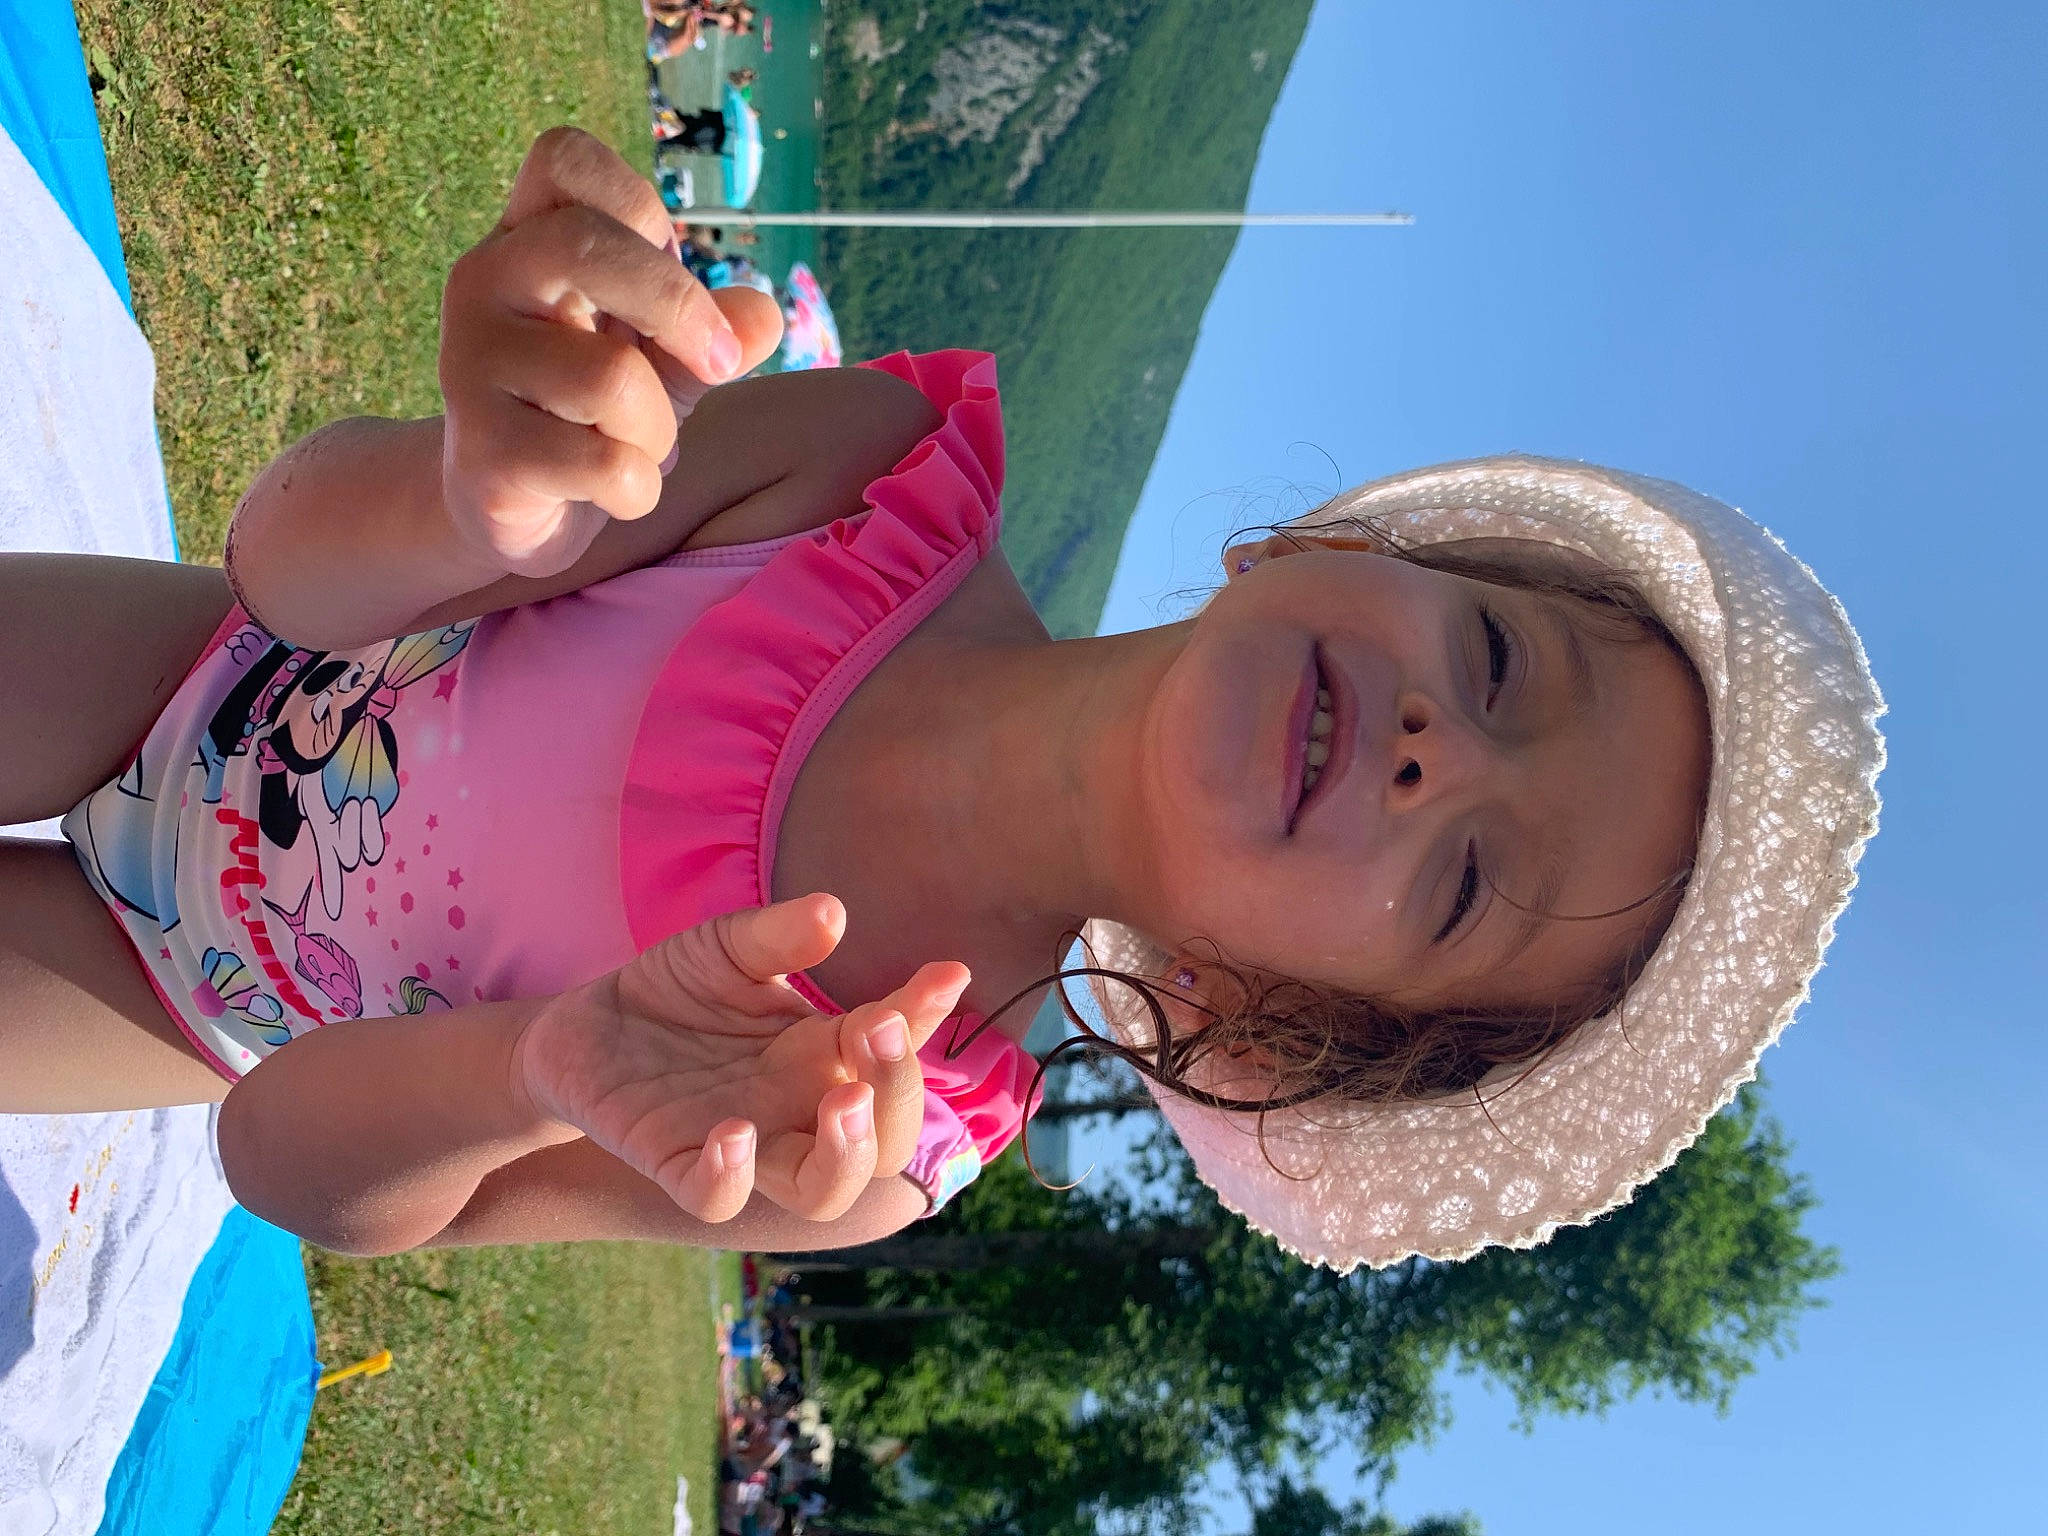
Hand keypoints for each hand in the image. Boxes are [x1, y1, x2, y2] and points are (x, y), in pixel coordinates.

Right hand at [438, 126, 783, 577]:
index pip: (564, 158)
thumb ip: (711, 331)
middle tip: (719, 364)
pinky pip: (606, 463)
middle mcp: (484, 285)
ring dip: (658, 429)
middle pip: (584, 243)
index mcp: (523, 241)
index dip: (640, 205)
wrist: (504, 510)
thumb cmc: (586, 415)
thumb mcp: (661, 360)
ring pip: (612, 377)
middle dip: (681, 309)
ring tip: (635, 447)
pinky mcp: (485, 453)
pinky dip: (639, 490)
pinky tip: (612, 493)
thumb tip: (763, 316)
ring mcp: (472, 366)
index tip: (678, 264)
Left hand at [509, 894, 970, 1224]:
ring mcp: (747, 1144)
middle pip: (885, 1137)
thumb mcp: (729, 947)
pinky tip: (733, 1133)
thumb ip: (779, 935)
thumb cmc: (676, 993)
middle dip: (898, 1089)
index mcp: (824, 1055)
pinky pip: (715, 1199)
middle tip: (880, 1028)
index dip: (926, 1015)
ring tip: (843, 1102)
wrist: (585, 1029)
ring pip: (822, 1192)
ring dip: (846, 1155)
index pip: (895, 1046)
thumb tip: (834, 912)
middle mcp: (798, 1109)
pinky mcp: (676, 1163)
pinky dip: (732, 1177)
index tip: (946, 974)